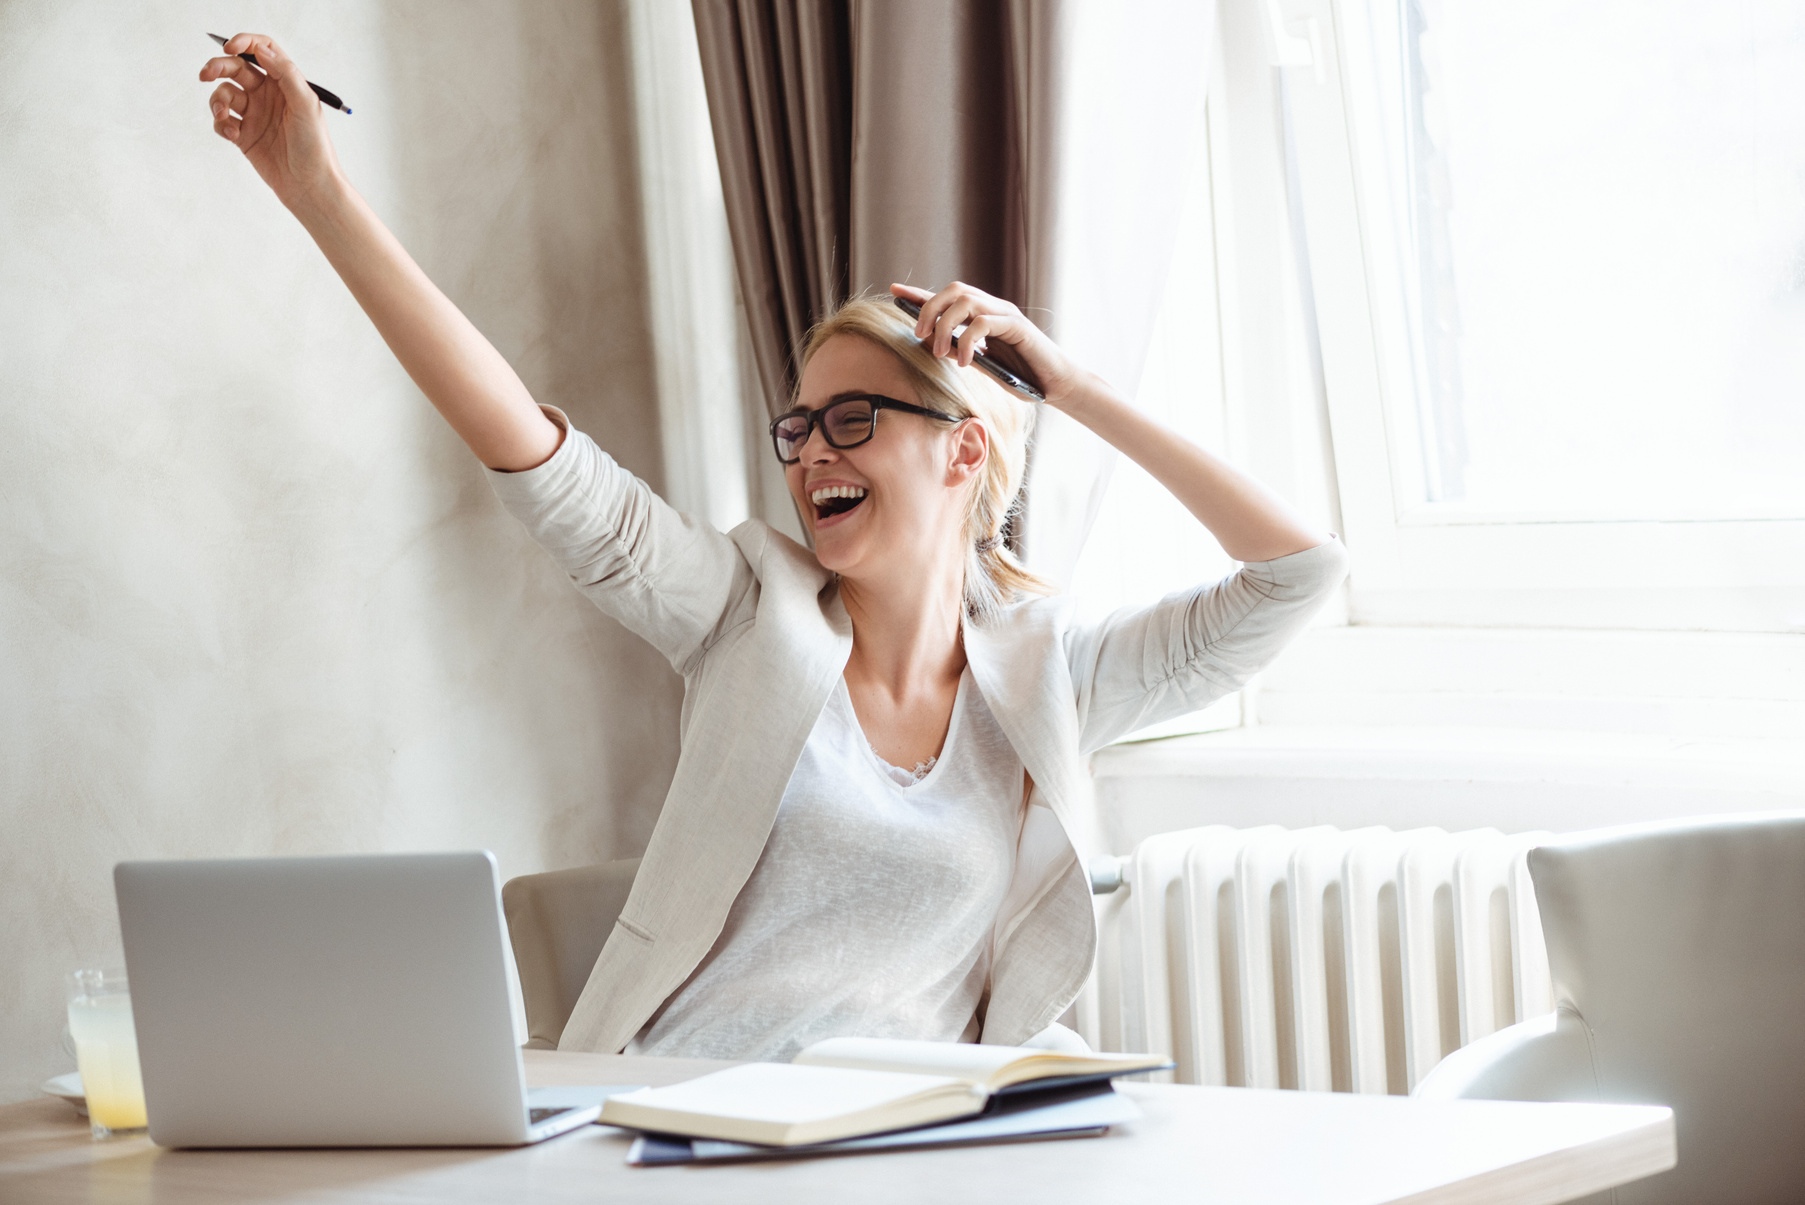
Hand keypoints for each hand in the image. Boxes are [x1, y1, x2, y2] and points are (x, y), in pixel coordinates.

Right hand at [200, 34, 342, 210]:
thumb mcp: (306, 105)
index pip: (263, 50)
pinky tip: (233, 135)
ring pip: (224, 93)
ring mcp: (254, 114)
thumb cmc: (315, 146)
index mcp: (285, 83)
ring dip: (217, 100)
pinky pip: (222, 121)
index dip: (244, 42)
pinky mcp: (243, 135)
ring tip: (222, 114)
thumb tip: (262, 49)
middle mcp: (268, 95)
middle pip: (236, 68)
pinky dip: (221, 124)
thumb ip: (286, 74)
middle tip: (205, 74)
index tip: (230, 47)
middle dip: (218, 67)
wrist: (309, 186)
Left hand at [890, 282, 1083, 408]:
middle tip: (919, 335)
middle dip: (930, 308)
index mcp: (982, 314)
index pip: (947, 297)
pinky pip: (984, 323)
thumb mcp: (983, 364)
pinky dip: (968, 341)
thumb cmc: (1020, 376)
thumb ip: (961, 351)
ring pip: (966, 301)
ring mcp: (1006, 314)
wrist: (1055, 385)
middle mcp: (993, 307)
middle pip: (953, 290)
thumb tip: (934, 345)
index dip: (920, 293)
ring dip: (945, 326)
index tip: (894, 290)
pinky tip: (967, 362)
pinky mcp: (1017, 327)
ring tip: (939, 352)